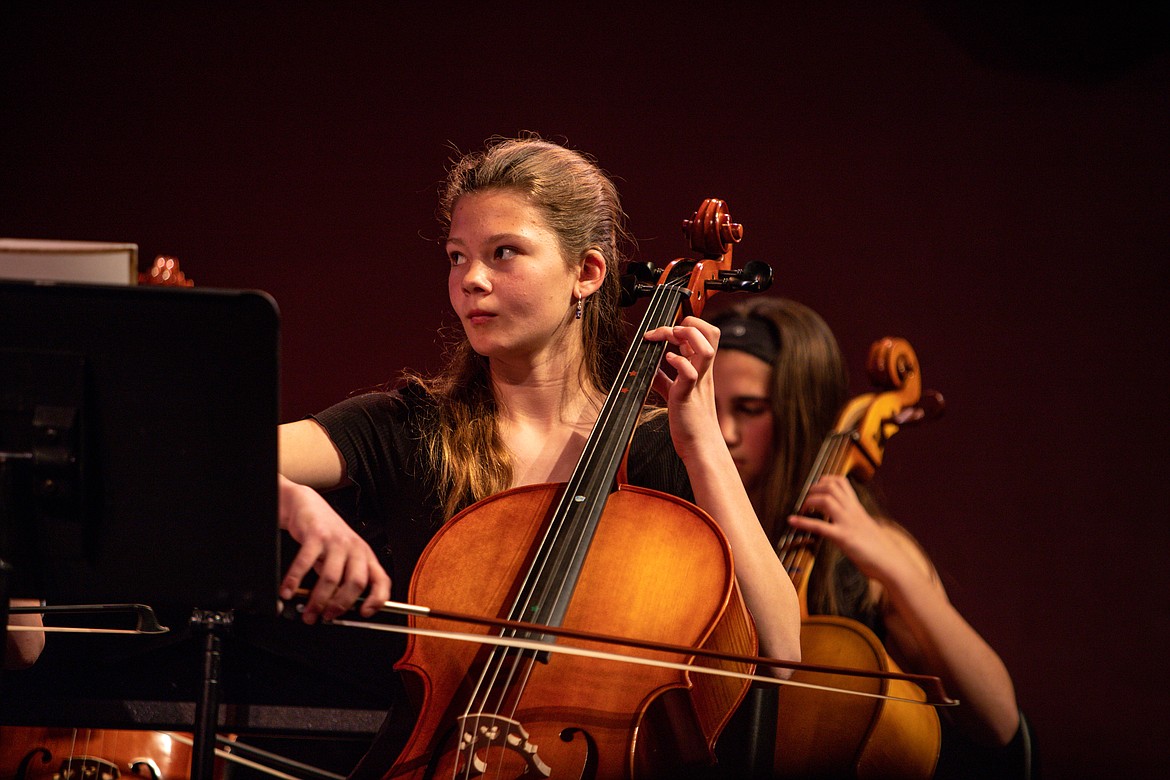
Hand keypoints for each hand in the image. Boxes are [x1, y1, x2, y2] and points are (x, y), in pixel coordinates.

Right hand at [278, 474, 390, 623]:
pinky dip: (295, 581)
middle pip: (356, 583)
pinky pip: (305, 562)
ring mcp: (336, 541)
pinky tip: (288, 591)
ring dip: (318, 600)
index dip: (377, 599)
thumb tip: (334, 609)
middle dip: (340, 605)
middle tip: (326, 616)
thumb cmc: (326, 536)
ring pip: (332, 577)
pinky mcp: (316, 535)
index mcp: (366, 556)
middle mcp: (355, 548)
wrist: (308, 506)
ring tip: (308, 611)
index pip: (381, 580)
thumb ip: (343, 580)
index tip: (364, 614)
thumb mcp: (342, 558)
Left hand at [643, 316, 721, 461]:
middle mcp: (704, 372)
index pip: (706, 334)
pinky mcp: (688, 396)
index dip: (686, 325)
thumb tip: (650, 367)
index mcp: (702, 370)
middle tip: (667, 333)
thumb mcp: (676, 393)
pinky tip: (667, 362)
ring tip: (670, 340)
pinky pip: (689, 373)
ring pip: (706, 348)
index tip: (664, 333)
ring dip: (687, 337)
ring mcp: (698, 383)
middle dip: (688, 323)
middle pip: (711, 333)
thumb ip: (665, 379)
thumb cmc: (690, 423)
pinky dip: (677, 362)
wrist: (701, 448)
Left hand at [787, 475, 912, 582]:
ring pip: (827, 500)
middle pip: (831, 486)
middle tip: (806, 499)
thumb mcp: (867, 530)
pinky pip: (820, 526)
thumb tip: (847, 526)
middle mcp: (853, 512)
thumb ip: (855, 523)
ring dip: (809, 501)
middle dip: (814, 488)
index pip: (842, 483)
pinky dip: (803, 522)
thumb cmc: (881, 551)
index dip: (825, 479)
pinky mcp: (844, 538)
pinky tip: (792, 521)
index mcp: (858, 509)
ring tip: (802, 508)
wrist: (893, 564)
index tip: (816, 484)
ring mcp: (848, 524)